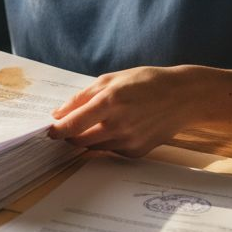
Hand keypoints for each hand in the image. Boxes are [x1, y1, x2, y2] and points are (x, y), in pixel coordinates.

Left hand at [48, 65, 202, 157]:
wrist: (183, 97)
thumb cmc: (145, 83)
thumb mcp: (112, 79)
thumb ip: (82, 96)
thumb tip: (58, 113)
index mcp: (109, 101)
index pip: (73, 124)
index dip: (57, 130)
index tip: (49, 131)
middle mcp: (118, 124)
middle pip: (79, 140)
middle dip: (70, 136)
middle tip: (68, 128)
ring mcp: (128, 140)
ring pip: (93, 148)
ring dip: (87, 139)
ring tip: (96, 124)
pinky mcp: (136, 152)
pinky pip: (111, 150)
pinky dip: (106, 142)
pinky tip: (117, 128)